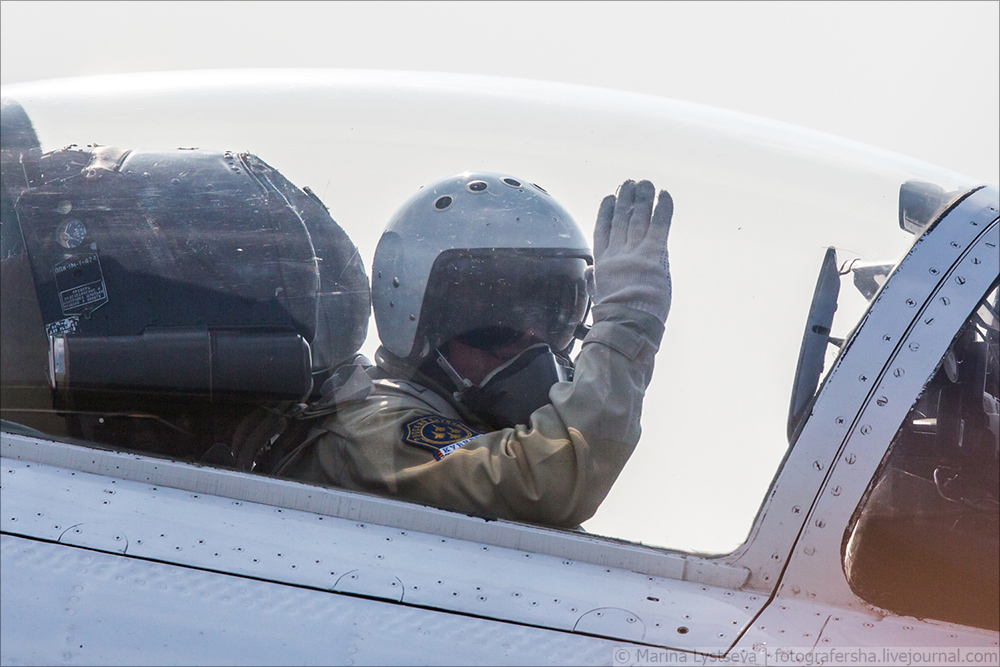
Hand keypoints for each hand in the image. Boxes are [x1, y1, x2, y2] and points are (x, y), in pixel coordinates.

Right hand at [592, 180, 672, 322]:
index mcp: (603, 263)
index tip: (609, 198)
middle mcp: (618, 252)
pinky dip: (663, 208)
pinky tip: (664, 194)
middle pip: (621, 219)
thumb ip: (594, 282)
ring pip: (638, 217)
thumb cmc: (614, 316)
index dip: (606, 212)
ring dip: (642, 198)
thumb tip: (588, 274)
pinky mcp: (654, 253)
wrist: (626, 323)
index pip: (603, 230)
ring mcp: (635, 251)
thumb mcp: (598, 297)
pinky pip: (660, 224)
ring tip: (644, 183)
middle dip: (625, 199)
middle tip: (629, 183)